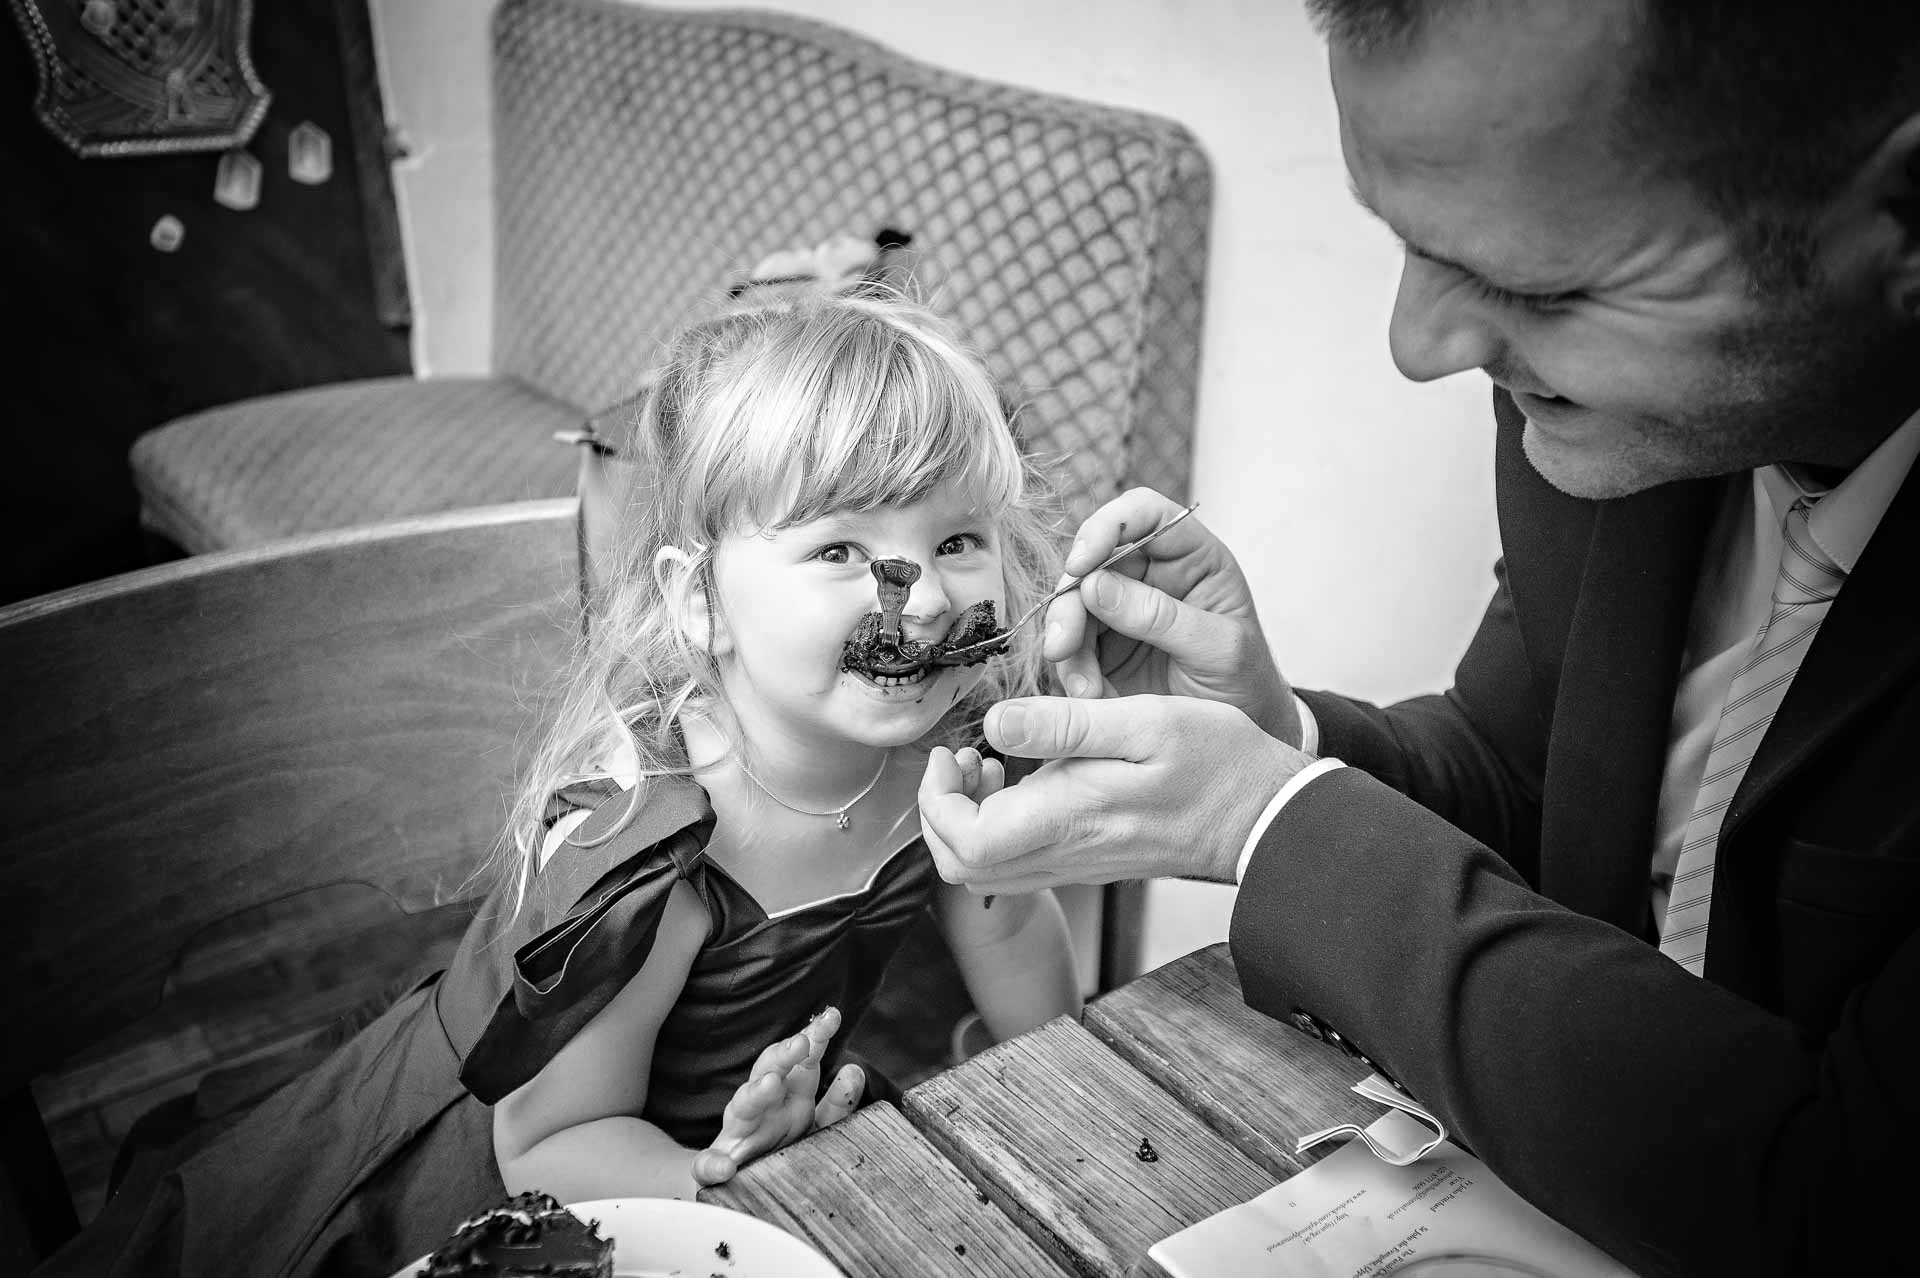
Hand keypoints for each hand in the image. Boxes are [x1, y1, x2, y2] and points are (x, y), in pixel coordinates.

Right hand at [691, 1006, 863, 1185]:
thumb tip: (854, 1070)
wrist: (746, 1191)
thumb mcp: (817, 1128)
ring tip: (771, 1084)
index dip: (816, 1037)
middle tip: (803, 1043)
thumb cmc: (786, 1153)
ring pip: (743, 1107)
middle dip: (785, 1054)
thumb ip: (838, 1104)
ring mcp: (738, 1134)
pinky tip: (724, 1168)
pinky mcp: (716, 1167)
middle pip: (770, 1071)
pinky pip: (708, 1165)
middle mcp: (763, 1107)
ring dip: (756, 1094)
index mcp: (789, 1095)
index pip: (802, 1059)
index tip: (833, 1016)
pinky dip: (712, 1165)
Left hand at [919, 694, 1309, 893]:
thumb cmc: (1217, 762)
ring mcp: (1077, 864)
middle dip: (942, 813)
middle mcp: (1066, 853)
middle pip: (963, 867)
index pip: (966, 842)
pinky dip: (1000, 828)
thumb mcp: (1145, 720)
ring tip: (989, 763)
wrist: (1266, 816)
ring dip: (969, 821)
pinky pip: (1019, 863)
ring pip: (988, 871)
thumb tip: (996, 722)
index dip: (938, 802)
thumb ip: (1065, 724)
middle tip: (961, 758)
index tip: (950, 753)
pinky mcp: (1091, 860)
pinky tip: (1025, 780)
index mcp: (1070, 818)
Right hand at [1047, 488, 1300, 745]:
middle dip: (1070, 600)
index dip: (1107, 526)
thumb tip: (1094, 585)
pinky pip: (1070, 647)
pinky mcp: (1103, 647)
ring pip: (1071, 605)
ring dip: (1065, 642)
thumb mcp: (1219, 649)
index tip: (1082, 564)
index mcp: (1192, 557)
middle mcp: (1152, 575)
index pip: (1142, 513)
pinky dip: (1070, 671)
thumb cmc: (1246, 683)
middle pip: (1093, 561)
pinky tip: (1090, 698)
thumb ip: (1162, 616)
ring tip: (1083, 687)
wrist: (1239, 735)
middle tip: (1063, 643)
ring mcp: (1123, 611)